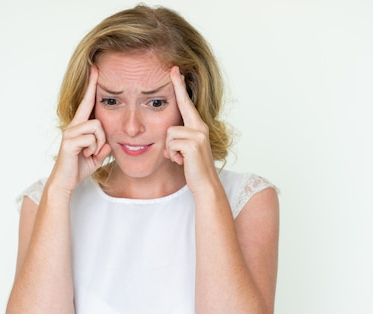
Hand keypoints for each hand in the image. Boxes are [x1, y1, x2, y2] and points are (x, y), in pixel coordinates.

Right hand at [49, 66, 110, 193]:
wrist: (65, 182)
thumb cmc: (78, 168)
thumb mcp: (97, 156)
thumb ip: (103, 147)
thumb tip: (109, 144)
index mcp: (79, 126)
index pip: (87, 102)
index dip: (92, 86)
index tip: (95, 68)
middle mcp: (73, 126)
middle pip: (98, 119)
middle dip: (102, 136)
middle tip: (94, 151)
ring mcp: (69, 133)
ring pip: (96, 128)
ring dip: (98, 144)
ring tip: (90, 154)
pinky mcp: (69, 142)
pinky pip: (91, 139)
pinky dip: (93, 149)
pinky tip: (85, 156)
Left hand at [166, 66, 218, 193]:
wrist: (205, 184)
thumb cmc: (193, 168)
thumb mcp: (184, 150)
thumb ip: (178, 139)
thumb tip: (167, 139)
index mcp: (197, 126)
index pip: (186, 102)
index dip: (180, 86)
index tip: (174, 69)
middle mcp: (199, 127)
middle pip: (173, 120)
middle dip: (173, 127)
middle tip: (178, 117)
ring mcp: (198, 135)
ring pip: (169, 134)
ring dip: (170, 150)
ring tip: (181, 159)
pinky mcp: (193, 144)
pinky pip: (171, 144)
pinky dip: (173, 156)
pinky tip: (182, 162)